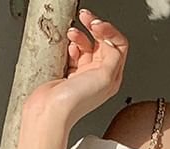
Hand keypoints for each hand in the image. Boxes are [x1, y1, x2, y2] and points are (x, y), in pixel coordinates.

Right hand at [25, 8, 128, 127]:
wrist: (51, 110)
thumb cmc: (76, 101)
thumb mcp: (105, 76)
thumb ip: (113, 56)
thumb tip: (111, 42)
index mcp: (112, 77)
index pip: (118, 44)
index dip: (108, 30)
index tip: (96, 25)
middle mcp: (100, 76)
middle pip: (103, 42)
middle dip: (94, 26)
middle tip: (85, 17)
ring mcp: (85, 74)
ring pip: (87, 46)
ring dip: (80, 35)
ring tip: (72, 34)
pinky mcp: (70, 74)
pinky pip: (74, 53)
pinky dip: (71, 46)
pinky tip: (67, 47)